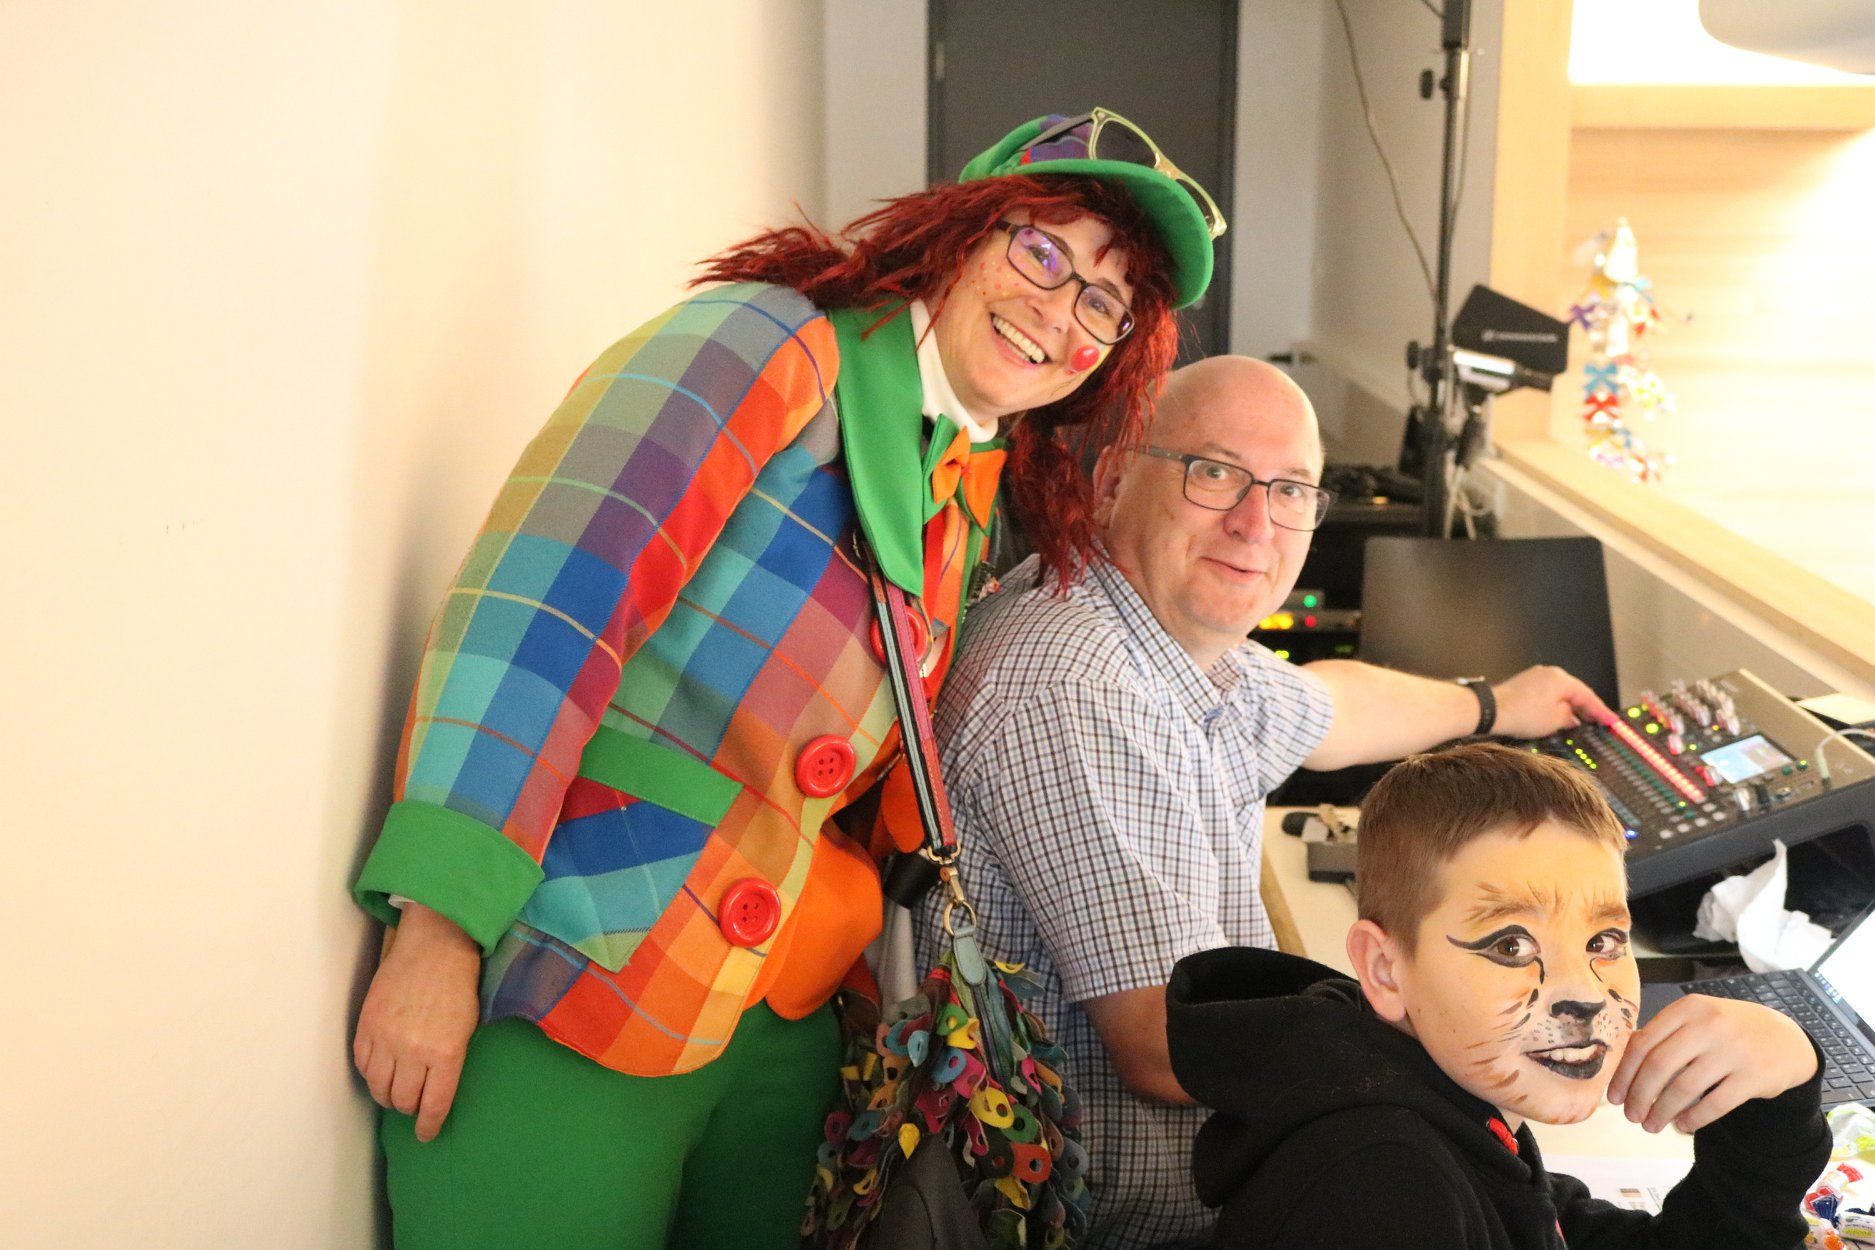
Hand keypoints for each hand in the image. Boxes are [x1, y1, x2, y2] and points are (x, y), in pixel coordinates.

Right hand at [353, 903, 482, 1141]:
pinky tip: (381, 1070)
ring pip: (379, 1087)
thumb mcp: (467, 1028)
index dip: (428, 1125)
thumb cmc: (459, 987)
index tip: (425, 1133)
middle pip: (402, 1100)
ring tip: (395, 1091)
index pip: (433, 1104)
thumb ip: (451, 1061)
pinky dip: (371, 1073)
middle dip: (408, 1109)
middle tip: (413, 1106)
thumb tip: (434, 1093)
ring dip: (387, 1095)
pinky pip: (362, 1064)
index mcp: (446, 1053)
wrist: (436, 946)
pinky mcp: (367, 1024)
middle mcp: (413, 1050)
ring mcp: (387, 1037)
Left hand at [1490, 665, 1613, 738]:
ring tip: (1579, 722)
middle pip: (1575, 692)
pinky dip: (1555, 705)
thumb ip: (1570, 717)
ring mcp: (1536, 677)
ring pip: (1560, 693)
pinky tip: (1556, 717)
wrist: (1490, 710)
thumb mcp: (1554, 720)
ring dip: (1570, 707)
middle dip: (1586, 709)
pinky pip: (1547, 695)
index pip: (1588, 696)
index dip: (1601, 711)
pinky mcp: (1524, 685)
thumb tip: (1572, 717)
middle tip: (1599, 722)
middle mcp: (1549, 674)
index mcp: (1561, 679)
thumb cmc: (1520, 713)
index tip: (1611, 720)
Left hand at [1607, 994, 1816, 1133]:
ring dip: (1662, 1112)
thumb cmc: (1727, 1030)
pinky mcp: (1754, 1077)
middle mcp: (1709, 1025)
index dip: (1624, 1074)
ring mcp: (1733, 1050)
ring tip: (1651, 1125)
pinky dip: (1693, 1119)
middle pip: (1659, 1066)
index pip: (1643, 1043)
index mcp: (1687, 1009)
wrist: (1786, 1039)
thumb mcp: (1696, 1019)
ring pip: (1684, 1088)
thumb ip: (1663, 1035)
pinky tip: (1682, 1126)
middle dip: (1639, 1096)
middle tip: (1631, 1116)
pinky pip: (1715, 1104)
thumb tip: (1623, 1070)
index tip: (1614, 1097)